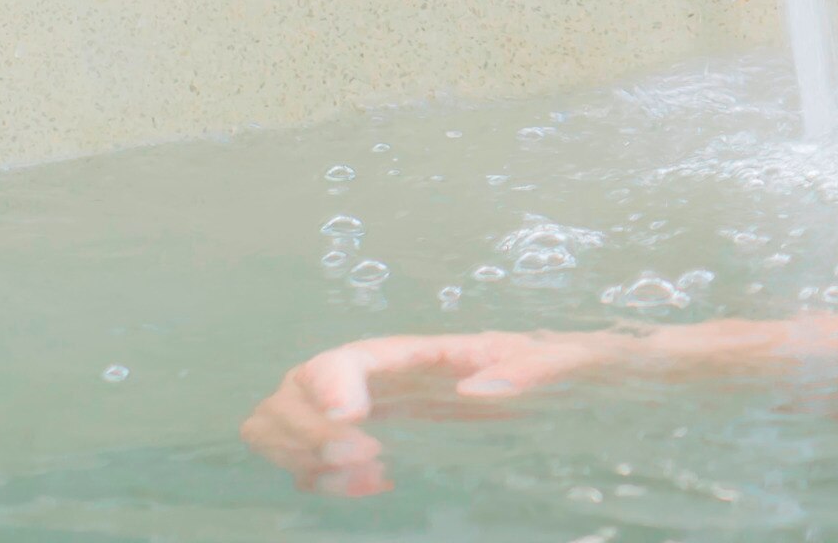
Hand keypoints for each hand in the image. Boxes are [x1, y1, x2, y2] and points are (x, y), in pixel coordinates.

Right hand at [240, 330, 620, 494]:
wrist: (559, 382)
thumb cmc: (557, 366)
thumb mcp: (558, 361)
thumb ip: (530, 368)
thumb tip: (484, 388)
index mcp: (414, 352)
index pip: (345, 356)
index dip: (330, 387)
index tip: (353, 425)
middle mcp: (375, 374)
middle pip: (294, 387)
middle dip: (309, 431)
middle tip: (367, 459)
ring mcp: (360, 406)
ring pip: (277, 417)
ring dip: (298, 454)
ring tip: (364, 473)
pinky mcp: (358, 437)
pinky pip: (297, 457)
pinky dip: (313, 478)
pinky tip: (372, 485)